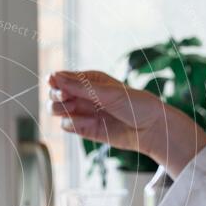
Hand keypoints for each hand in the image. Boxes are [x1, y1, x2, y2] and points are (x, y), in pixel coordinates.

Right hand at [48, 70, 205, 176]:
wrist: (151, 129)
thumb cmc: (135, 105)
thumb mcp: (107, 92)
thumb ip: (80, 86)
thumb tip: (54, 76)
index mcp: (89, 80)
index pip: (61, 78)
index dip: (55, 81)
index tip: (54, 84)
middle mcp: (83, 95)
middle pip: (54, 95)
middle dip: (56, 97)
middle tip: (67, 100)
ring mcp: (83, 113)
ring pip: (56, 111)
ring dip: (61, 111)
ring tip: (76, 111)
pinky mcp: (85, 129)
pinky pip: (67, 126)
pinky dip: (72, 124)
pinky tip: (87, 123)